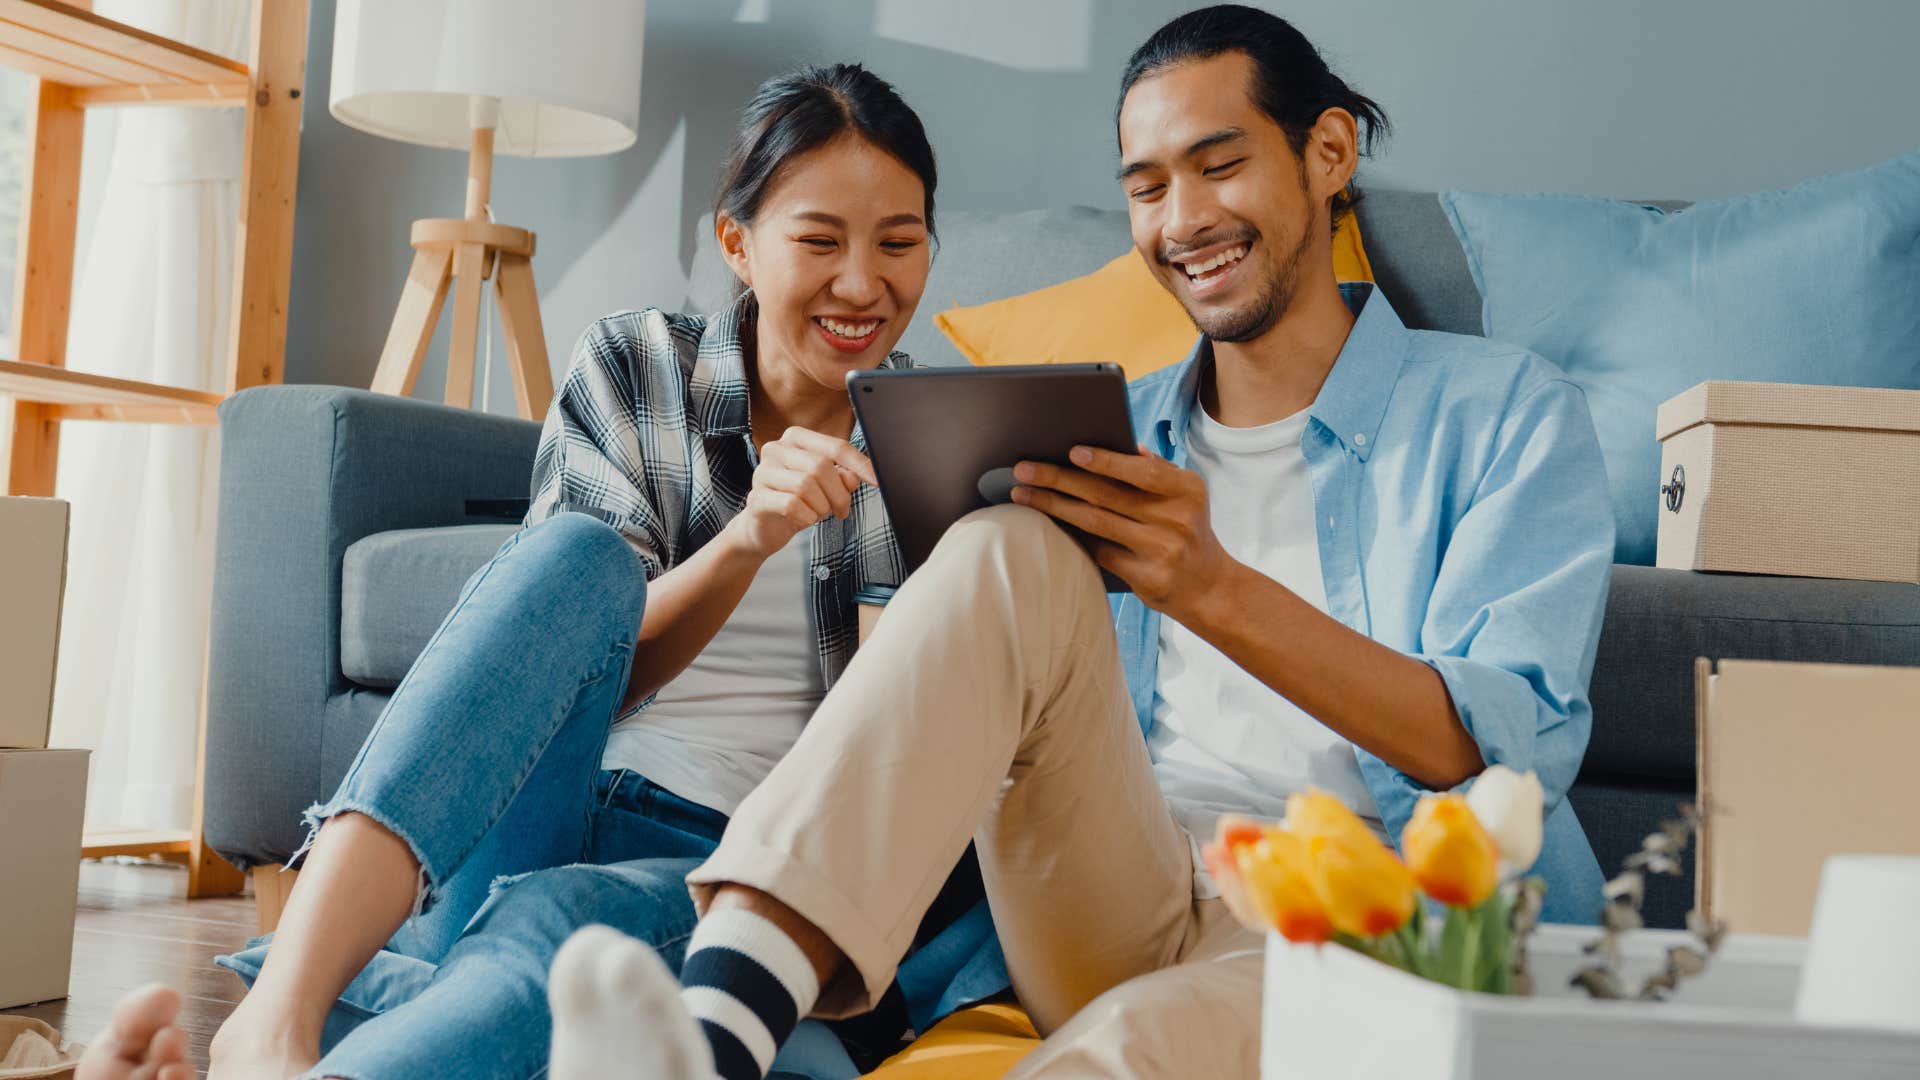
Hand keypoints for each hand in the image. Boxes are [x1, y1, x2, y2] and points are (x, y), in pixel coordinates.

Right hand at [727, 427, 878, 557]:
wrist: (764, 528)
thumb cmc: (798, 501)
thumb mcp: (826, 487)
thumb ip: (842, 477)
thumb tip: (854, 476)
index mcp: (796, 438)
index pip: (836, 446)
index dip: (860, 464)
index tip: (878, 481)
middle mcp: (776, 448)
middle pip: (822, 467)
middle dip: (838, 494)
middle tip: (841, 510)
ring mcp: (762, 471)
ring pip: (806, 486)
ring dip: (821, 507)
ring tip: (818, 514)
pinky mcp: (756, 497)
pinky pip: (792, 504)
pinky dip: (806, 517)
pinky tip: (803, 519)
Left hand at [1011, 443, 1233, 617]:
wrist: (1209, 587)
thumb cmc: (1187, 532)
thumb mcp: (1186, 498)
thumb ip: (1158, 471)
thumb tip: (1127, 446)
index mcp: (1187, 490)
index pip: (1140, 471)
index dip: (1105, 461)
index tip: (1071, 452)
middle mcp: (1176, 519)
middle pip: (1107, 494)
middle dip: (1059, 479)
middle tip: (1024, 470)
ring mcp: (1161, 549)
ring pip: (1095, 522)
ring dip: (1053, 506)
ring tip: (1022, 494)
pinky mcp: (1146, 576)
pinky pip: (1099, 551)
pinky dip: (1071, 535)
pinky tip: (1045, 524)